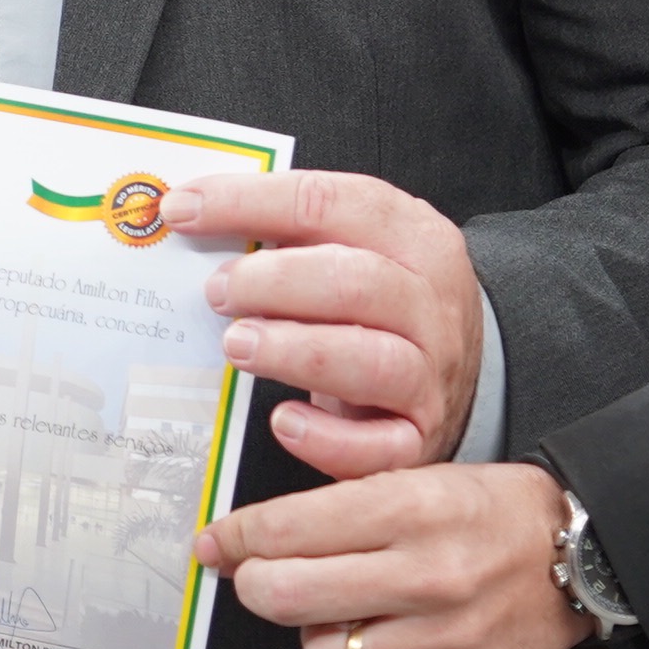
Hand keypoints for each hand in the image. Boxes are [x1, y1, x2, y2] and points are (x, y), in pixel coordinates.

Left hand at [166, 168, 483, 476]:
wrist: (465, 370)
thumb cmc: (384, 303)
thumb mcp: (359, 247)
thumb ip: (292, 233)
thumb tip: (196, 220)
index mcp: (412, 234)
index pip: (328, 202)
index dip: (248, 202)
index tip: (183, 210)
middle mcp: (430, 302)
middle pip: (354, 282)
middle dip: (272, 282)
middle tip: (216, 290)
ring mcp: (431, 373)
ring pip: (370, 360)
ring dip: (293, 351)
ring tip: (237, 344)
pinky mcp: (419, 437)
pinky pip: (378, 446)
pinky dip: (326, 439)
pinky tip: (283, 420)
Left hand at [197, 461, 593, 648]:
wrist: (578, 559)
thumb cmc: (489, 512)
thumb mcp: (418, 478)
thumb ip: (340, 506)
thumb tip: (254, 538)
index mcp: (409, 507)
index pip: (286, 529)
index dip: (235, 538)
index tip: (215, 543)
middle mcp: (424, 574)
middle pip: (285, 597)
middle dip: (256, 586)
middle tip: (259, 578)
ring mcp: (442, 637)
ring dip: (316, 633)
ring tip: (341, 609)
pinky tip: (380, 639)